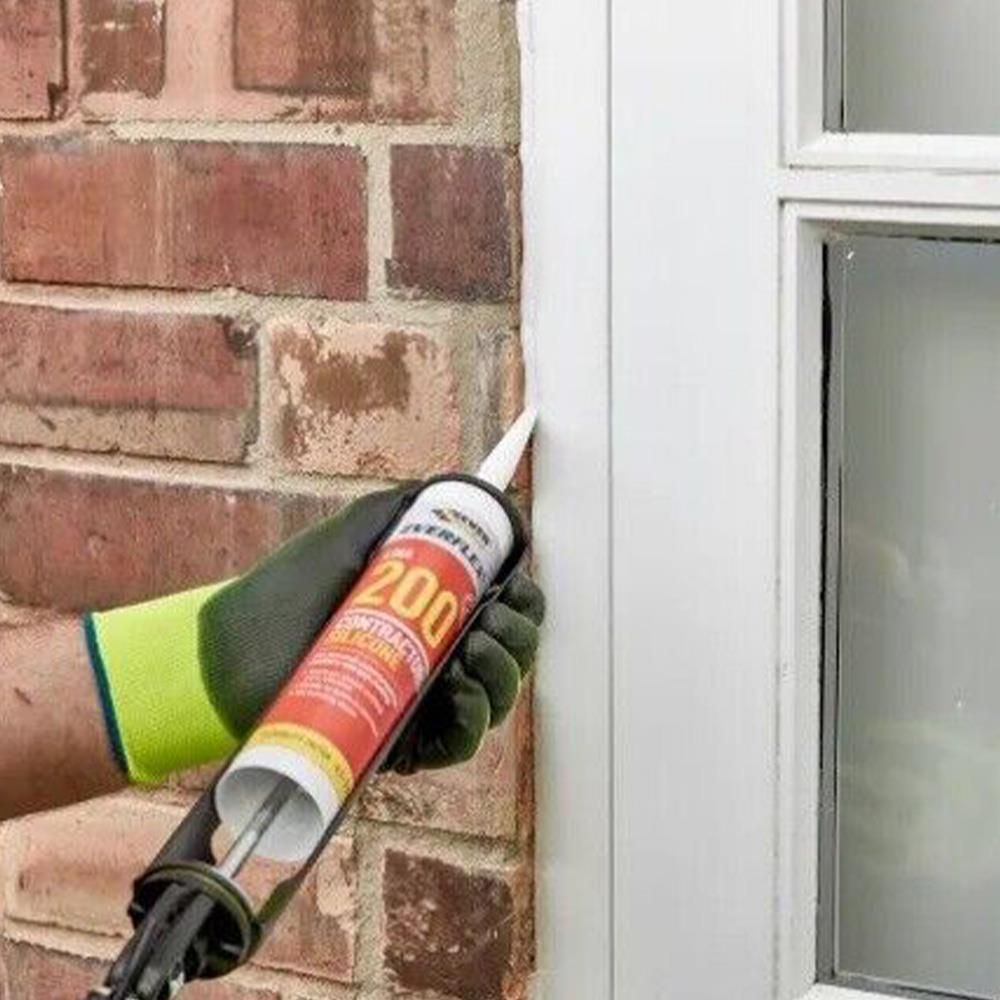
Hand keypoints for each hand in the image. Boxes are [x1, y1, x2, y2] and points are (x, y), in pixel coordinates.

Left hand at [200, 484, 544, 772]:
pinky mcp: (405, 741)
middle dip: (519, 634)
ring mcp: (424, 702)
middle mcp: (438, 658)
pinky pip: (462, 740)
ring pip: (496, 698)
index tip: (515, 581)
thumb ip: (395, 509)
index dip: (523, 598)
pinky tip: (460, 689)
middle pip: (512, 654)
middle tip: (493, 616)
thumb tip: (442, 491)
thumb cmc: (288, 591)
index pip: (504, 609)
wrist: (237, 647)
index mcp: (436, 614)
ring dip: (503, 671)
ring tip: (473, 648)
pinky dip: (475, 716)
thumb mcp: (349, 535)